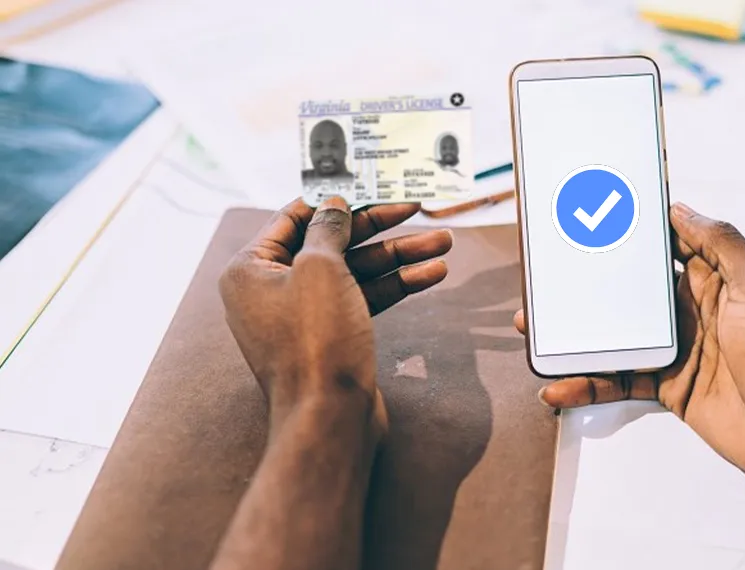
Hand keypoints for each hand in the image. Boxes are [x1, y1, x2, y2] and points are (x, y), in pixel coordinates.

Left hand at [220, 197, 452, 438]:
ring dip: (399, 257)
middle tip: (417, 210)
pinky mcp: (331, 337)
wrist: (329, 417)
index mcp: (251, 269)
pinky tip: (430, 274)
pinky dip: (395, 286)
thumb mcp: (321, 268)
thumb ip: (328, 230)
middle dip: (380, 229)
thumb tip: (333, 205)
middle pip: (332, 243)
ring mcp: (304, 316)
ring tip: (442, 244)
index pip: (294, 217)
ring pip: (355, 272)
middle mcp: (272, 290)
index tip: (370, 186)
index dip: (335, 200)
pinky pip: (363, 299)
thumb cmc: (314, 341)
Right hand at [516, 203, 744, 489]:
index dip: (632, 230)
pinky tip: (559, 385)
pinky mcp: (670, 387)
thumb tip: (682, 209)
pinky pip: (620, 380)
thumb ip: (721, 244)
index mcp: (716, 279)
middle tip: (548, 273)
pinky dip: (588, 383)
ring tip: (534, 327)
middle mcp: (693, 310)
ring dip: (577, 332)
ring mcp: (679, 349)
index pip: (666, 244)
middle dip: (590, 281)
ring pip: (616, 334)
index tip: (592, 214)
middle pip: (630, 289)